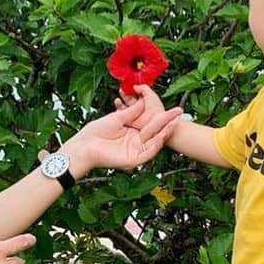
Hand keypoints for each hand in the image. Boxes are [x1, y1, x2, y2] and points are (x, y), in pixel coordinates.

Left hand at [67, 96, 182, 172]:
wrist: (84, 144)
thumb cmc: (96, 132)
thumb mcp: (116, 117)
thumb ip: (131, 112)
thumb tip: (143, 102)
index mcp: (132, 133)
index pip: (152, 125)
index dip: (162, 117)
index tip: (173, 109)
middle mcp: (136, 143)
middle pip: (156, 133)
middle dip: (168, 123)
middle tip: (179, 113)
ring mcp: (135, 153)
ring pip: (154, 143)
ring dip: (165, 133)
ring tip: (174, 122)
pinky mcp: (132, 160)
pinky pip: (147, 153)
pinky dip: (156, 144)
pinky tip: (162, 134)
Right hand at [114, 83, 165, 130]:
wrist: (154, 123)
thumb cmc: (157, 111)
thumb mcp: (152, 95)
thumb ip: (144, 88)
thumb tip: (135, 85)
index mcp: (145, 102)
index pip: (136, 94)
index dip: (131, 89)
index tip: (127, 85)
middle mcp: (139, 109)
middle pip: (129, 100)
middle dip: (124, 94)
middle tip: (121, 89)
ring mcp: (134, 115)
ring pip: (124, 107)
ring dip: (120, 102)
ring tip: (118, 99)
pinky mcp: (129, 121)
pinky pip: (122, 115)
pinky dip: (118, 110)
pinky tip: (118, 104)